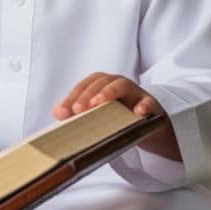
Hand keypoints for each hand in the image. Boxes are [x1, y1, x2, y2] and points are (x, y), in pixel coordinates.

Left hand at [52, 72, 180, 160]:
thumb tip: (58, 113)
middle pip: (102, 82)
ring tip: (99, 103)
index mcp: (103, 85)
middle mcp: (118, 85)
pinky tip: (138, 113)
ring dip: (109, 92)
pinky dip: (144, 105)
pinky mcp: (152, 106)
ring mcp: (136, 94)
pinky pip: (149, 102)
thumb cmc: (121, 118)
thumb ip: (79, 113)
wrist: (151, 127)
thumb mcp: (99, 115)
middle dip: (88, 94)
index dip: (73, 97)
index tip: (63, 113)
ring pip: (123, 86)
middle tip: (78, 109)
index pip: (85, 85)